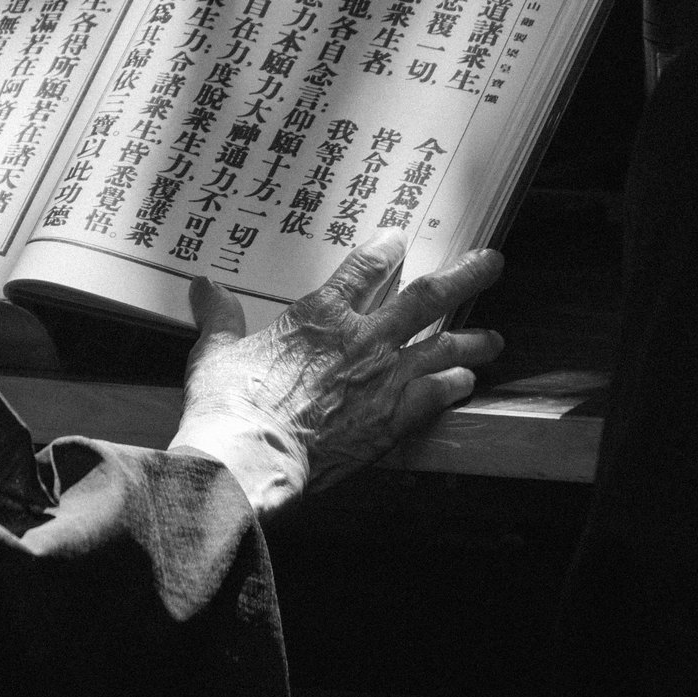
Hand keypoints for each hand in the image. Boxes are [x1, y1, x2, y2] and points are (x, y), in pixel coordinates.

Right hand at [168, 230, 504, 517]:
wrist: (250, 458)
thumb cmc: (229, 404)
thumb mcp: (215, 351)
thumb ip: (219, 316)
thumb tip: (203, 287)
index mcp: (320, 314)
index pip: (365, 268)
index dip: (385, 249)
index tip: (398, 238)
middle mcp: (363, 338)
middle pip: (426, 297)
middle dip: (463, 276)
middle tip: (492, 262)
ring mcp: (384, 379)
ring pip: (442, 346)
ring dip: (471, 338)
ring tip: (494, 337)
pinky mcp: (392, 420)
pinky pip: (435, 394)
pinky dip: (453, 385)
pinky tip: (467, 381)